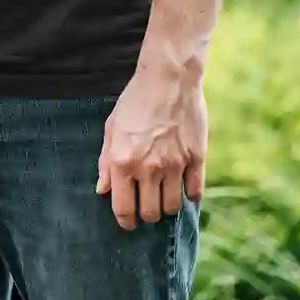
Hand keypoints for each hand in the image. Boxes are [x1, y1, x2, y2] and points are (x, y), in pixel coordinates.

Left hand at [97, 59, 206, 229]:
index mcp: (123, 162)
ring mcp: (175, 165)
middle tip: (146, 207)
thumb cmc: (136, 100)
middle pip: (150, 213)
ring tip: (163, 196)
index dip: (125, 221)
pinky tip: (183, 186)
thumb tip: (102, 189)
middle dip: (146, 214)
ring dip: (166, 206)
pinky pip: (195, 191)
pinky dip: (189, 194)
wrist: (168, 77)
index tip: (128, 222)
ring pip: (172, 207)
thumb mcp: (112, 127)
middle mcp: (149, 168)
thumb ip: (105, 161)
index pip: (123, 209)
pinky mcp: (196, 158)